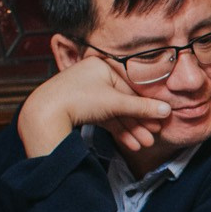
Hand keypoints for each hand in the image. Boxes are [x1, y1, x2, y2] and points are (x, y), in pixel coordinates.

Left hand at [16, 56, 173, 158]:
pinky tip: (129, 143)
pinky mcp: (79, 108)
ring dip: (129, 130)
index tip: (159, 121)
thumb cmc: (79, 100)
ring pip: (113, 113)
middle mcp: (93, 77)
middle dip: (138, 123)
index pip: (130, 88)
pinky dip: (115, 130)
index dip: (146, 107)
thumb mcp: (115, 103)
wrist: (44, 114)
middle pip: (123, 102)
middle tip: (153, 137)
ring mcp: (85, 93)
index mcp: (101, 66)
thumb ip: (142, 107)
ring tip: (142, 145)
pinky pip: (103, 118)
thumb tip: (167, 110)